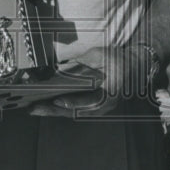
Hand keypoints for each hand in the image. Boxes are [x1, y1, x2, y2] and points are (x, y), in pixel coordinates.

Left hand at [29, 44, 143, 117]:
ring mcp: (100, 108)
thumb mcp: (100, 56)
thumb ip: (81, 63)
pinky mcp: (94, 106)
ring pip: (74, 113)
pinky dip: (61, 109)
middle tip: (34, 109)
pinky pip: (75, 110)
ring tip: (35, 109)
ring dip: (54, 112)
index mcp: (110, 92)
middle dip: (54, 111)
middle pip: (77, 111)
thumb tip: (60, 70)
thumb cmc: (118, 59)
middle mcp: (104, 105)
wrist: (134, 65)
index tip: (57, 100)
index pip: (90, 101)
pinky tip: (46, 106)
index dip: (73, 102)